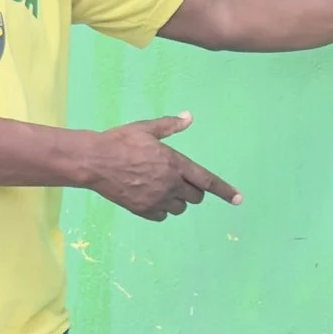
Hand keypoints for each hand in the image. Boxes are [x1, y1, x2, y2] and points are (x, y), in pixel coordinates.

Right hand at [83, 114, 239, 218]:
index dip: (225, 191)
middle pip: (195, 197)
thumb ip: (170, 126)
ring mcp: (157, 199)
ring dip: (176, 200)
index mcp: (175, 163)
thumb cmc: (120, 141)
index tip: (239, 199)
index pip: (207, 181)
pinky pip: (162, 216)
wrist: (94, 162)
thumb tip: (189, 117)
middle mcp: (170, 184)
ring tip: (160, 188)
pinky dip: (160, 210)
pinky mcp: (143, 210)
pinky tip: (149, 198)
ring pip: (180, 208)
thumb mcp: (146, 129)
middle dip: (192, 191)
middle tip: (177, 181)